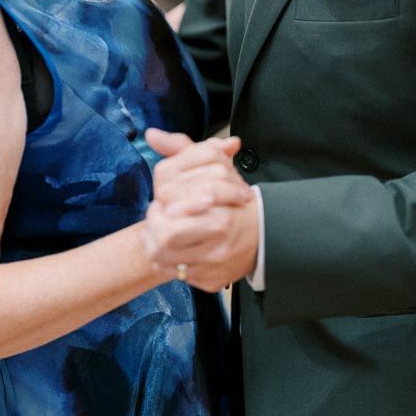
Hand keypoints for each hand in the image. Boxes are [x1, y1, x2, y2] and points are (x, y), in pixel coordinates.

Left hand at [143, 128, 258, 291]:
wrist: (264, 233)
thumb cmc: (233, 199)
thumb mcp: (211, 165)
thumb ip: (181, 149)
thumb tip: (152, 135)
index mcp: (217, 211)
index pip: (168, 215)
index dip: (157, 210)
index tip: (161, 204)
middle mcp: (217, 240)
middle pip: (163, 240)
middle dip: (153, 229)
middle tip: (157, 220)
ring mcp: (214, 263)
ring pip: (164, 261)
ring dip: (155, 246)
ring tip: (160, 234)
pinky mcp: (211, 281)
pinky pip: (178, 275)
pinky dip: (171, 263)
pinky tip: (176, 250)